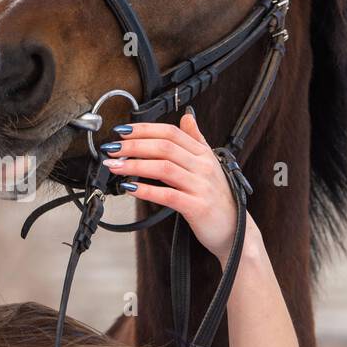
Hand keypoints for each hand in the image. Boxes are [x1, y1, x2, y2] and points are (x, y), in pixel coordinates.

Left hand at [101, 107, 254, 261]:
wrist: (234, 229)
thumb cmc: (216, 198)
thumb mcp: (209, 164)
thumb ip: (196, 140)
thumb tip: (187, 117)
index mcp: (203, 153)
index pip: (171, 132)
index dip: (144, 129)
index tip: (122, 130)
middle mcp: (203, 166)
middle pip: (164, 147)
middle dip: (133, 146)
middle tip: (112, 148)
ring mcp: (201, 186)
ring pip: (163, 168)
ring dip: (135, 165)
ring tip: (115, 166)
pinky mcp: (197, 207)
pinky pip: (167, 195)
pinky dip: (146, 190)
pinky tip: (129, 189)